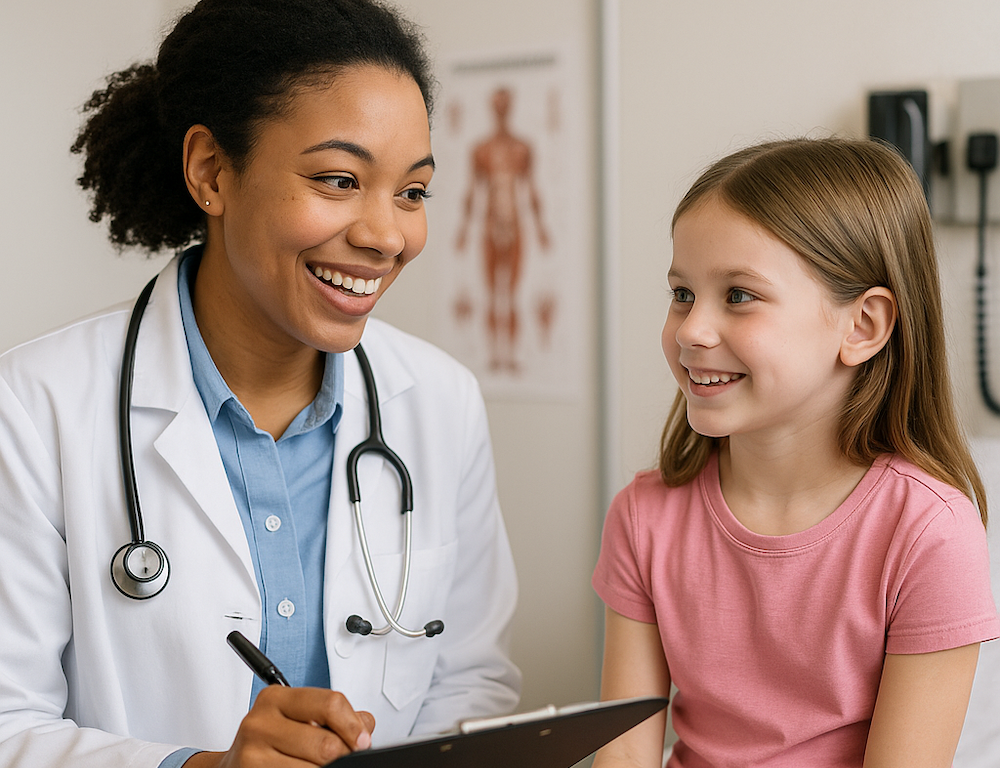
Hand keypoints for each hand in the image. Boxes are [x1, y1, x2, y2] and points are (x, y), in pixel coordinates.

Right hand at [184, 686, 374, 767]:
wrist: (232, 766)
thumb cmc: (271, 740)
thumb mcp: (299, 717)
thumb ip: (335, 715)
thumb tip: (365, 725)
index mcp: (276, 698)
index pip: (330, 704)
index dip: (353, 726)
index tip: (362, 740)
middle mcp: (260, 722)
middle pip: (326, 744)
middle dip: (344, 756)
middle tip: (345, 758)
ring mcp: (252, 753)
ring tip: (319, 765)